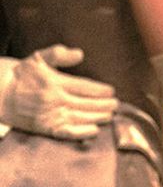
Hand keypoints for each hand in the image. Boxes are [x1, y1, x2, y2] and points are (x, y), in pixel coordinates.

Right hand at [0, 45, 117, 139]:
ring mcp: (50, 115)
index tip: (111, 91)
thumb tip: (80, 54)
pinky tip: (94, 131)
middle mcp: (54, 100)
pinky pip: (66, 132)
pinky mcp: (44, 128)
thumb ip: (59, 53)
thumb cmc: (22, 75)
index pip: (84, 87)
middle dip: (103, 105)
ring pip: (79, 118)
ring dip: (97, 117)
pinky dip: (81, 133)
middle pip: (85, 103)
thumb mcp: (38, 58)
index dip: (100, 90)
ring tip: (110, 115)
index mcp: (55, 82)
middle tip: (116, 104)